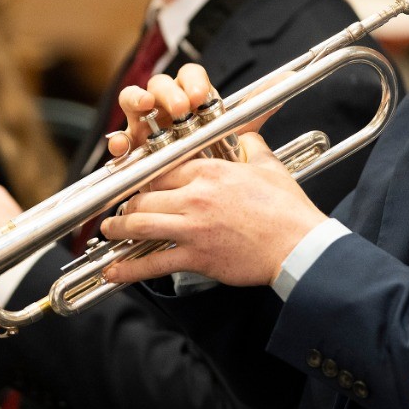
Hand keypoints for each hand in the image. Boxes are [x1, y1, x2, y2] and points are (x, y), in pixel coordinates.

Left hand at [99, 133, 328, 285]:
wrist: (299, 245)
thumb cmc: (287, 209)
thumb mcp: (269, 167)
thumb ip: (252, 147)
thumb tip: (248, 137)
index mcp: (210, 171)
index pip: (162, 168)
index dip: (145, 178)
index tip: (139, 184)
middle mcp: (195, 196)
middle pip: (144, 195)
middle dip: (127, 204)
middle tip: (121, 210)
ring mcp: (193, 227)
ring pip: (140, 224)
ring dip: (118, 229)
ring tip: (109, 231)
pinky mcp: (196, 257)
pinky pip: (153, 263)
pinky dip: (128, 269)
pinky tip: (113, 271)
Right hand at [108, 64, 282, 157]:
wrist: (199, 191)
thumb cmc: (212, 155)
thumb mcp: (234, 131)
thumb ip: (256, 107)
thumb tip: (286, 79)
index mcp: (190, 95)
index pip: (190, 75)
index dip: (193, 81)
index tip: (200, 96)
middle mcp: (165, 106)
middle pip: (159, 83)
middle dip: (167, 91)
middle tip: (180, 107)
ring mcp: (144, 124)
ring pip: (133, 101)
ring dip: (137, 100)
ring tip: (145, 106)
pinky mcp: (130, 148)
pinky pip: (119, 138)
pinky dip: (118, 139)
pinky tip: (122, 144)